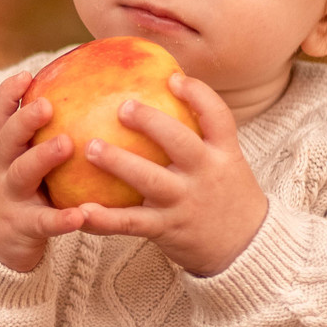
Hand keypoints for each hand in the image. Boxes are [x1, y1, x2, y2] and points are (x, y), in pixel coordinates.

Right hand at [0, 70, 87, 272]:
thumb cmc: (19, 195)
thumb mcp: (21, 164)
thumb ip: (44, 139)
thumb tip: (91, 99)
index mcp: (6, 152)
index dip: (7, 95)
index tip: (26, 75)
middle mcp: (3, 170)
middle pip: (8, 139)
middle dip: (25, 119)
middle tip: (48, 104)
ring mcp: (11, 198)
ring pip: (22, 173)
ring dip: (42, 157)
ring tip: (67, 144)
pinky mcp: (24, 227)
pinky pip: (44, 222)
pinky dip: (61, 219)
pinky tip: (81, 216)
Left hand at [76, 73, 267, 276]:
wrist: (246, 248)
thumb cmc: (226, 196)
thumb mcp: (227, 162)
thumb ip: (202, 136)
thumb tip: (168, 93)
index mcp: (224, 153)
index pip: (218, 117)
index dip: (198, 94)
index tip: (172, 78)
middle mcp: (206, 174)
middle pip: (180, 143)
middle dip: (152, 123)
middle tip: (122, 107)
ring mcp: (186, 202)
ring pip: (150, 180)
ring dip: (119, 162)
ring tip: (90, 148)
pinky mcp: (167, 229)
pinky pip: (131, 222)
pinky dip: (105, 218)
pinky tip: (81, 210)